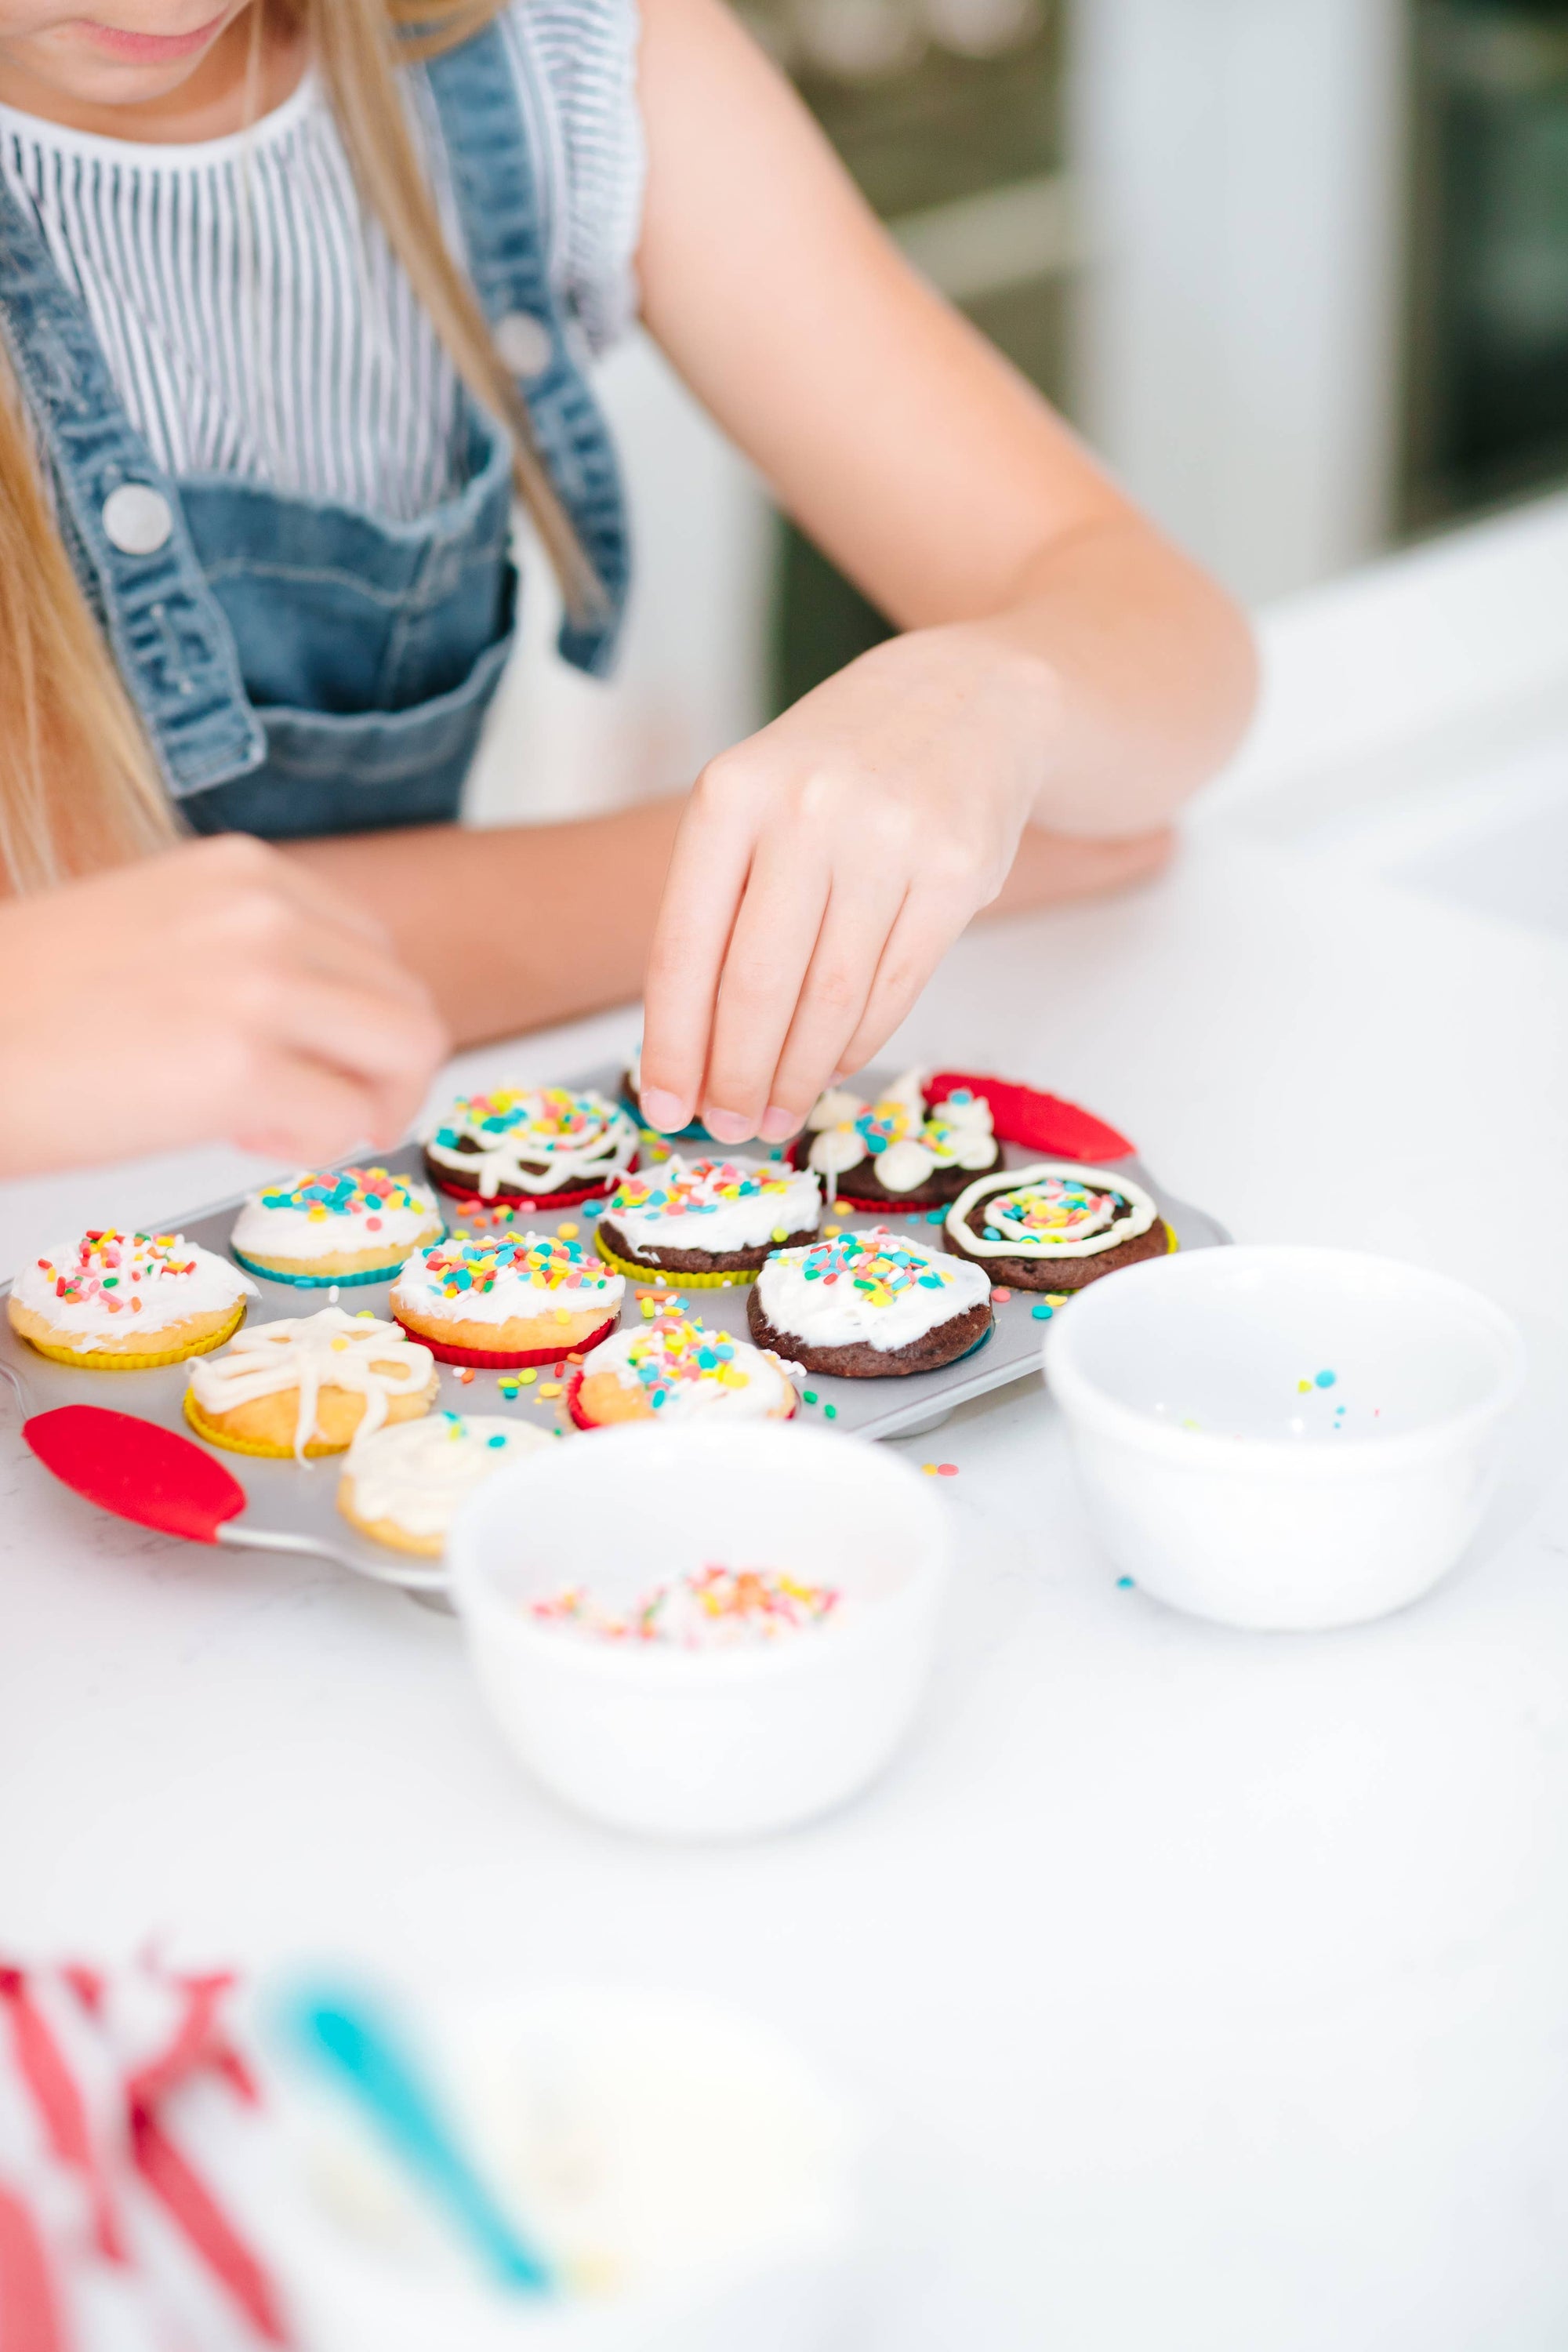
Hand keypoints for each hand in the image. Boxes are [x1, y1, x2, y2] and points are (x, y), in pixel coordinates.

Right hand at [0, 836, 448, 1177]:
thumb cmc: (28, 1005)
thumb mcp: (157, 932)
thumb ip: (247, 954)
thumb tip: (324, 1021)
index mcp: (244, 872)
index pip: (375, 947)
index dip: (356, 1019)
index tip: (316, 1056)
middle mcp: (265, 914)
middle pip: (408, 1001)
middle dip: (378, 1071)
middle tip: (319, 1110)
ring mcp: (258, 987)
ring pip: (408, 1053)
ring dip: (365, 1105)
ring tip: (286, 1125)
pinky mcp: (238, 1069)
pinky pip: (343, 1123)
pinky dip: (313, 1148)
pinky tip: (248, 1139)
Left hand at [638, 627, 1156, 1143]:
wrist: (969, 699)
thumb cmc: (839, 768)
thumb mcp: (757, 800)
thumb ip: (721, 904)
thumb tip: (691, 1048)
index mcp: (732, 794)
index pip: (685, 948)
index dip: (674, 1043)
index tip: (666, 1106)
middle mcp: (808, 811)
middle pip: (757, 986)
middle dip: (736, 1076)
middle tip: (727, 1128)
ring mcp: (891, 840)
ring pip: (830, 999)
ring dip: (796, 1073)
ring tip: (776, 1112)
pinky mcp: (959, 873)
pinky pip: (895, 988)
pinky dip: (856, 1042)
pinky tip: (832, 1065)